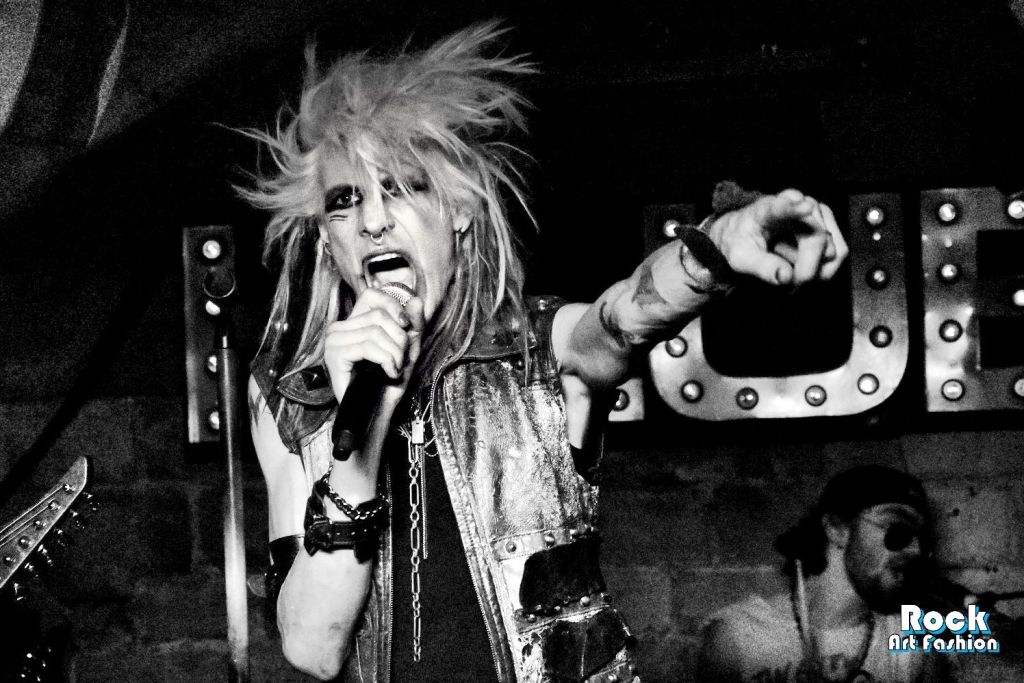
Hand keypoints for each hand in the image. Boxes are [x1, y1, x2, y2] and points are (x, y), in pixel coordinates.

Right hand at [323, 288, 425, 409]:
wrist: (377, 412)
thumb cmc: (390, 382)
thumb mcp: (409, 348)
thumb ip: (413, 323)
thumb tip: (415, 299)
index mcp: (353, 323)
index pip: (372, 295)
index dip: (393, 306)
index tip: (406, 327)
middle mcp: (339, 329)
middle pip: (378, 316)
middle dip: (399, 339)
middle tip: (400, 360)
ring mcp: (333, 342)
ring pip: (375, 331)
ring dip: (395, 354)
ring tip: (395, 369)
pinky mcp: (334, 356)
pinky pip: (368, 348)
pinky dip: (387, 361)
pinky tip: (389, 374)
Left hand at [707, 189, 847, 285]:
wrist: (745, 234)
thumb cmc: (741, 242)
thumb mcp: (741, 258)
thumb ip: (762, 267)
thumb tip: (786, 277)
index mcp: (767, 208)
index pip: (781, 207)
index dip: (794, 208)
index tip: (805, 205)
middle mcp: (799, 203)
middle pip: (817, 239)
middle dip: (806, 269)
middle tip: (788, 285)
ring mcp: (817, 213)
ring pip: (831, 251)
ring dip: (813, 270)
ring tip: (788, 266)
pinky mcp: (829, 226)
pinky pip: (837, 255)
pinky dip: (821, 269)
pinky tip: (801, 266)